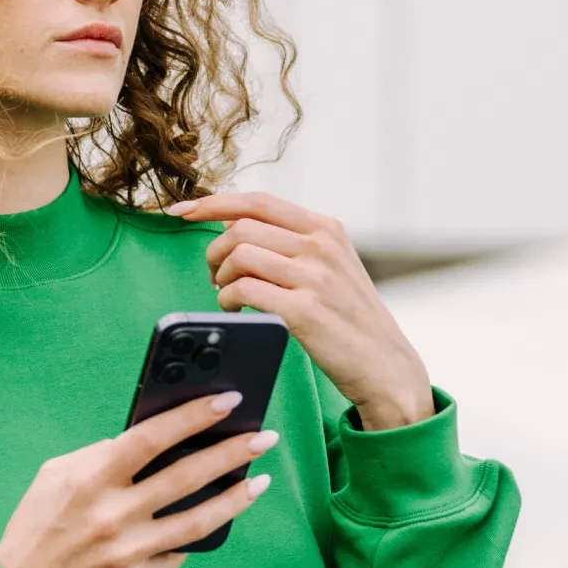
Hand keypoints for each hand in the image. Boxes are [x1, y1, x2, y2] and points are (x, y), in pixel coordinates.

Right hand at [0, 390, 279, 567]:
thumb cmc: (38, 529)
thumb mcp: (53, 479)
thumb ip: (98, 455)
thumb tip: (148, 439)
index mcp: (90, 481)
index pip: (152, 437)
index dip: (193, 416)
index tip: (227, 400)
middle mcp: (113, 516)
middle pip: (187, 475)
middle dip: (232, 451)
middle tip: (263, 436)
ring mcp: (129, 554)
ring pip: (199, 520)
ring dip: (236, 496)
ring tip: (260, 479)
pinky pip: (179, 553)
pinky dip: (197, 534)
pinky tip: (215, 518)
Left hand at [165, 191, 435, 430]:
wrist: (385, 365)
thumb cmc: (350, 319)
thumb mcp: (333, 266)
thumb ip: (294, 243)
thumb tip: (234, 227)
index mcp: (326, 228)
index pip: (257, 201)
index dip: (213, 203)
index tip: (182, 211)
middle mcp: (321, 246)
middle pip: (240, 229)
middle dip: (214, 253)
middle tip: (216, 277)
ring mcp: (314, 277)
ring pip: (238, 257)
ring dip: (220, 278)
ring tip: (229, 297)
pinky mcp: (304, 311)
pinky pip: (243, 291)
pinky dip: (228, 301)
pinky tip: (238, 313)